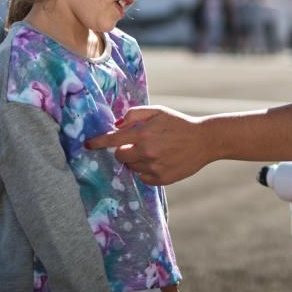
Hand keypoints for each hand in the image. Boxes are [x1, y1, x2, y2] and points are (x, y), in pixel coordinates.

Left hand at [83, 106, 208, 184]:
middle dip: (124, 150)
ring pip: (132, 167)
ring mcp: (154, 168)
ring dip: (136, 159)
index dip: (97, 142)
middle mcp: (146, 153)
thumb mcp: (157, 111)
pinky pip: (143, 177)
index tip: (87, 145)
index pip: (112, 140)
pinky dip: (146, 170)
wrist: (204, 141)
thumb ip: (134, 114)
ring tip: (154, 151)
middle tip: (138, 143)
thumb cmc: (178, 123)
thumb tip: (116, 125)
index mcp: (143, 134)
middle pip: (120, 156)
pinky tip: (160, 160)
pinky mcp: (161, 179)